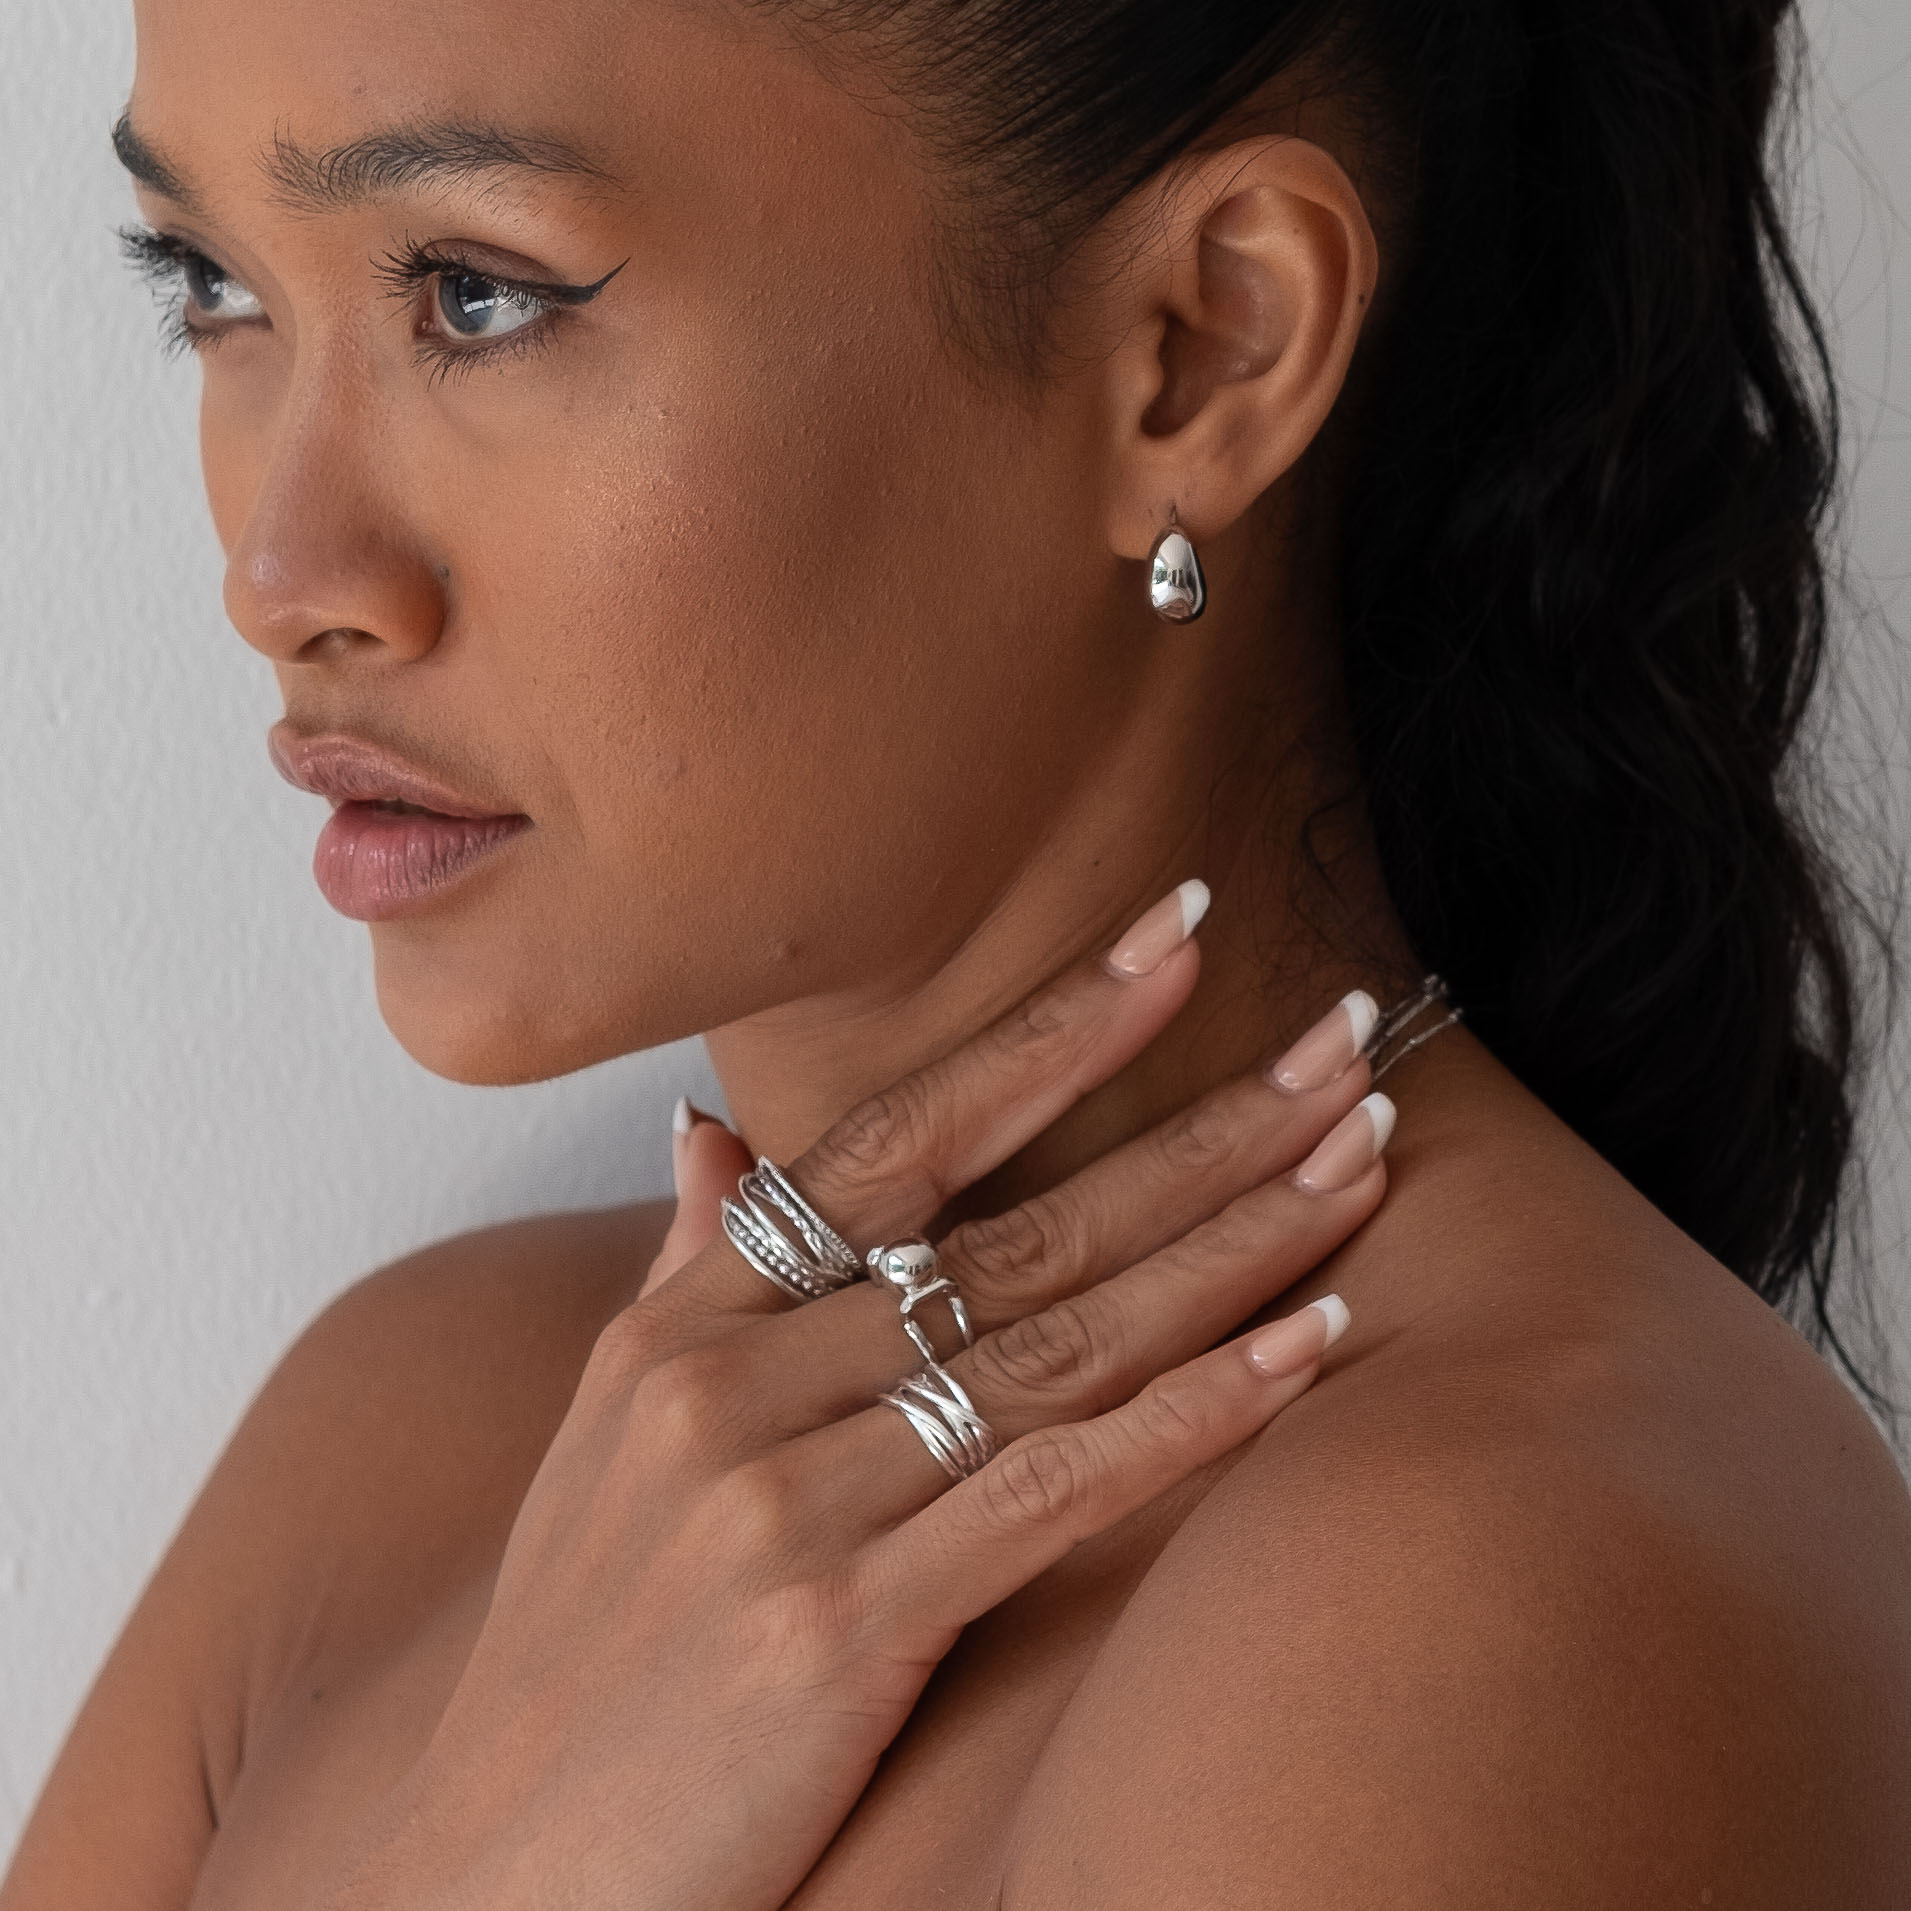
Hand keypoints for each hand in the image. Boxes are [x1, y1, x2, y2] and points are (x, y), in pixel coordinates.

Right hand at [321, 888, 1390, 1910]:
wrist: (486, 1878)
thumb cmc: (577, 1659)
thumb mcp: (602, 1444)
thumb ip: (683, 1279)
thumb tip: (716, 1137)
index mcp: (685, 1325)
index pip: (899, 1136)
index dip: (1050, 1032)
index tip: (1177, 940)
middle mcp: (732, 1384)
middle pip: (1018, 1226)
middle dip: (1201, 1126)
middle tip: (1343, 1035)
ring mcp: (784, 1502)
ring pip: (1059, 1339)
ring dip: (1233, 1245)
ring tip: (1362, 1156)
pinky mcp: (835, 1632)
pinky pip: (1051, 1491)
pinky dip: (1190, 1414)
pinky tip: (1305, 1344)